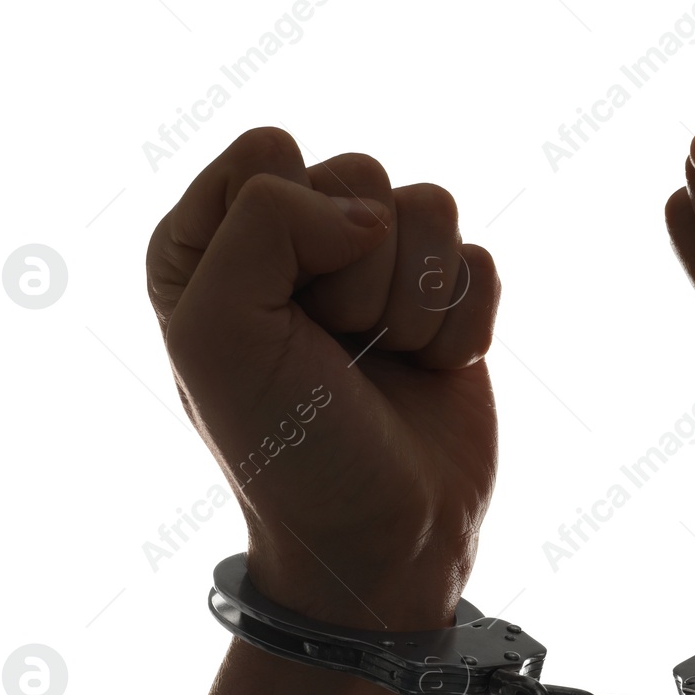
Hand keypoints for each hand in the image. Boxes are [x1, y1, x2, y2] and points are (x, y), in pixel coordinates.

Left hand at [146, 128, 500, 630]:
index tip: (284, 312)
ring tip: (386, 364)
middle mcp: (294, 246)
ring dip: (415, 303)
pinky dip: (462, 327)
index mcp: (213, 243)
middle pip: (358, 174)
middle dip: (360, 273)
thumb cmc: (287, 449)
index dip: (291, 224)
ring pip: (432, 208)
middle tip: (339, 349)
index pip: (270, 152)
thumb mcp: (220, 332)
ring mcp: (378, 274)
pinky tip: (431, 374)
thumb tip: (371, 213)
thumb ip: (263, 223)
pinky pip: (481, 262)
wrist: (380, 542)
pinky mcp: (447, 305)